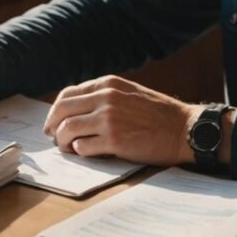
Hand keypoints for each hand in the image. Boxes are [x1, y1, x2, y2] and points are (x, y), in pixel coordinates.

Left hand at [42, 75, 199, 165]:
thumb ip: (104, 96)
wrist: (184, 128)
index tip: (53, 121)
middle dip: (52, 125)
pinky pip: (83, 147)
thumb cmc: (158, 113)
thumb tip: (77, 109)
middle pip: (62, 110)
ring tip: (67, 147)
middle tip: (53, 136)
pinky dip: (79, 151)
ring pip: (67, 129)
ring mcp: (109, 119)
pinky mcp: (114, 140)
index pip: (67, 94)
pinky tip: (85, 152)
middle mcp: (105, 98)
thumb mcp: (129, 92)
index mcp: (107, 84)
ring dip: (62, 141)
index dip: (55, 110)